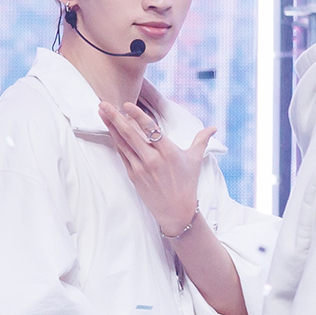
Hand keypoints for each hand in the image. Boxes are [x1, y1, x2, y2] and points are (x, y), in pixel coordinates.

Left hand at [99, 98, 213, 241]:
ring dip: (111, 127)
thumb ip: (201, 140)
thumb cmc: (187, 183)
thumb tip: (214, 128)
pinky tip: (109, 130)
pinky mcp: (134, 176)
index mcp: (168, 152)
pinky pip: (122, 155)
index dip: (137, 116)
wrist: (176, 211)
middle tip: (103, 103)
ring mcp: (141, 168)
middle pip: (131, 134)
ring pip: (123, 143)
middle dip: (115, 117)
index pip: (151, 129)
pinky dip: (116, 141)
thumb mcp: (195, 160)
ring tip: (101, 112)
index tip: (126, 104)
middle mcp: (153, 159)